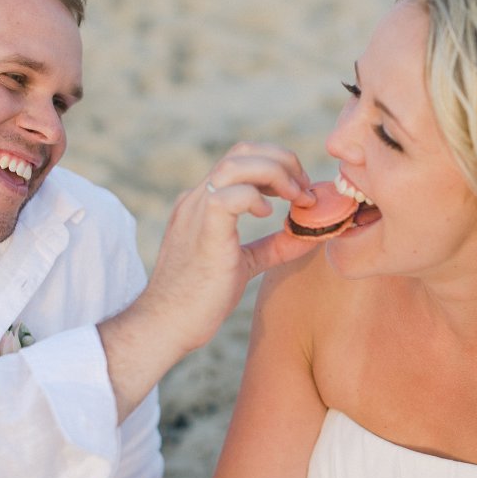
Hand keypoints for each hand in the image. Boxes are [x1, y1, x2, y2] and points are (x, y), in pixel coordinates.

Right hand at [99, 142, 317, 421]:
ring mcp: (196, 212)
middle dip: (284, 162)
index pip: (242, 159)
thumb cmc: (202, 298)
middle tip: (306, 191)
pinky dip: (254, 198)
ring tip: (296, 198)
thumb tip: (309, 236)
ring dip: (276, 174)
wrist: (167, 325)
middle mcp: (198, 198)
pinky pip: (228, 196)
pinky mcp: (203, 232)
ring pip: (236, 165)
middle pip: (243, 151)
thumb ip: (273, 246)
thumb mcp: (246, 263)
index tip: (301, 191)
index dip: (279, 165)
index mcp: (205, 202)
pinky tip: (267, 215)